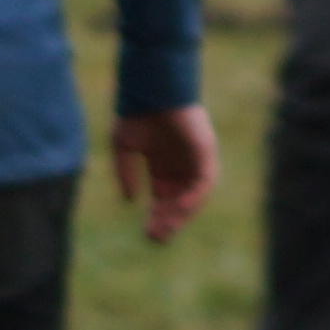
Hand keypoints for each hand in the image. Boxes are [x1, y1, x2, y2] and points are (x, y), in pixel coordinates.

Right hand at [112, 103, 218, 244]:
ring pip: (192, 195)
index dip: (156, 216)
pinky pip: (204, 181)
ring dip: (181, 213)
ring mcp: (194, 160)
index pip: (164, 198)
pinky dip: (195, 195)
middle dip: (168, 221)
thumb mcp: (124, 147)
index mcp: (163, 164)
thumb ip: (126, 172)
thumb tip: (130, 199)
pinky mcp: (205, 153)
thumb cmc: (136, 113)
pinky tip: (182, 207)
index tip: (148, 233)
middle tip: (156, 238)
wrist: (152, 90)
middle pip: (178, 202)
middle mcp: (181, 165)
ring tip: (167, 228)